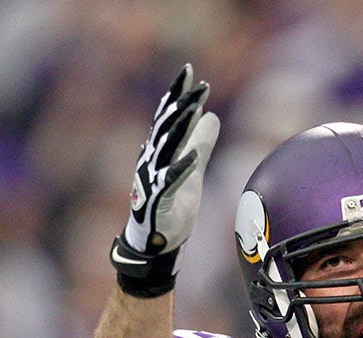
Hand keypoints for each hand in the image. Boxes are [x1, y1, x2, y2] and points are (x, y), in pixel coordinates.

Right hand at [122, 64, 220, 254]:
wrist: (158, 241)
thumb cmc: (173, 204)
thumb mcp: (193, 169)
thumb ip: (200, 143)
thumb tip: (211, 116)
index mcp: (160, 152)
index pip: (168, 117)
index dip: (177, 94)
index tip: (188, 72)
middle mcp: (152, 160)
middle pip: (166, 127)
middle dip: (182, 104)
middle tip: (198, 84)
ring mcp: (152, 179)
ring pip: (165, 149)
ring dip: (180, 128)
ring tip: (194, 108)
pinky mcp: (159, 200)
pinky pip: (170, 182)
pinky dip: (181, 169)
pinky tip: (193, 158)